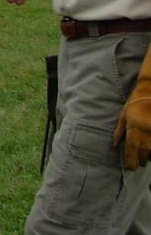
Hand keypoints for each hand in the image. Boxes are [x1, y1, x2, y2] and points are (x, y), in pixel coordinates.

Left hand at [115, 48, 150, 169]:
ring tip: (145, 154)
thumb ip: (120, 131)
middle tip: (136, 160)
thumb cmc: (135, 104)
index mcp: (134, 133)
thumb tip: (116, 144)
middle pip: (143, 157)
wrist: (150, 94)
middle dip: (139, 160)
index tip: (129, 168)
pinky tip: (150, 148)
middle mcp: (146, 138)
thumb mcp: (124, 116)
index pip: (131, 154)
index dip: (130, 164)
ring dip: (148, 156)